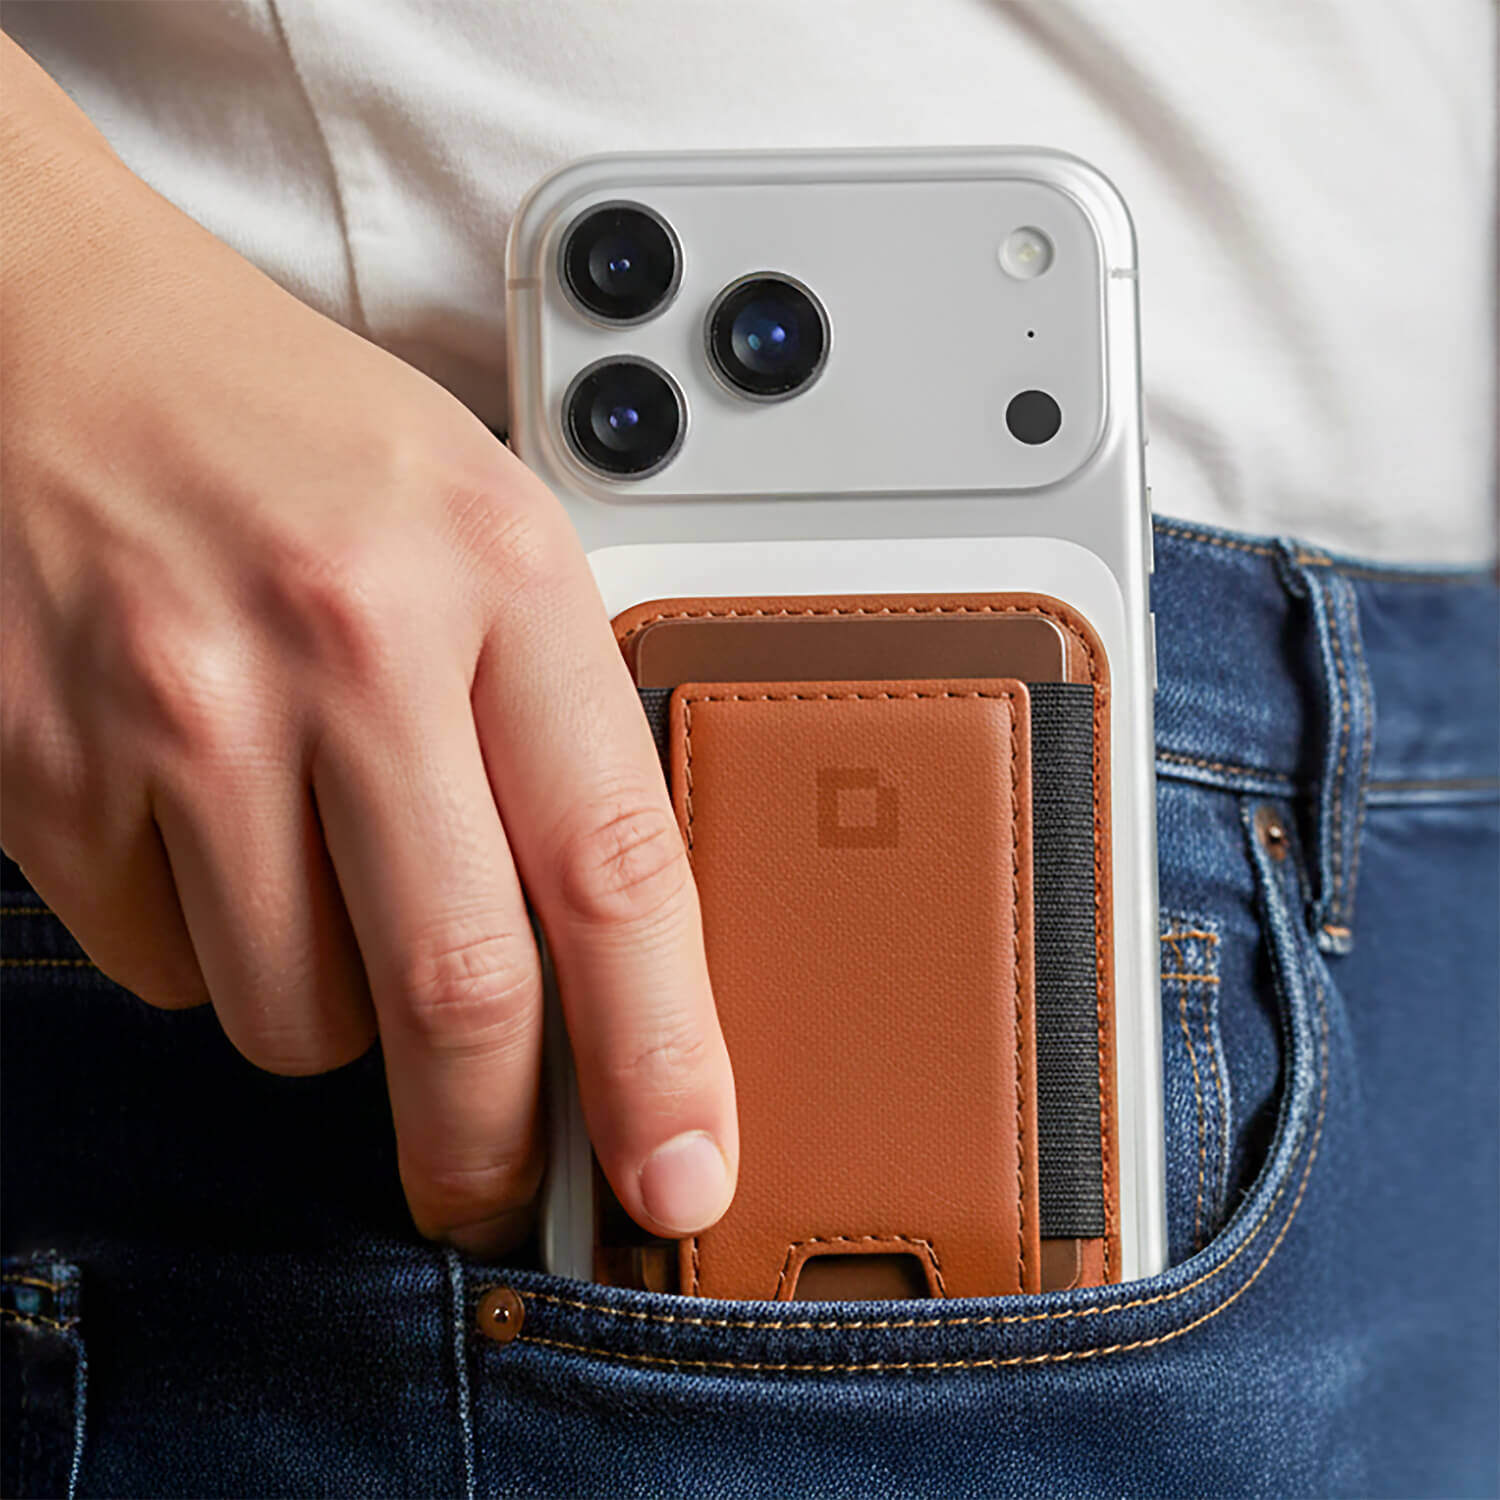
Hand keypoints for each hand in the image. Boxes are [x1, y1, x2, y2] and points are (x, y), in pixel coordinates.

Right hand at [0, 37, 736, 1255]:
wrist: (52, 330)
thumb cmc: (293, 438)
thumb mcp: (481, 530)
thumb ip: (555, 722)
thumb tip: (603, 949)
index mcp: (497, 574)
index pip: (615, 863)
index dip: (663, 1052)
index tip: (681, 1175)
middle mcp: (346, 640)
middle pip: (459, 987)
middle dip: (486, 1133)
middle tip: (489, 1182)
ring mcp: (182, 708)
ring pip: (297, 1012)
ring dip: (330, 1008)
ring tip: (313, 874)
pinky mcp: (46, 766)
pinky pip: (164, 967)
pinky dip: (208, 944)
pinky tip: (201, 824)